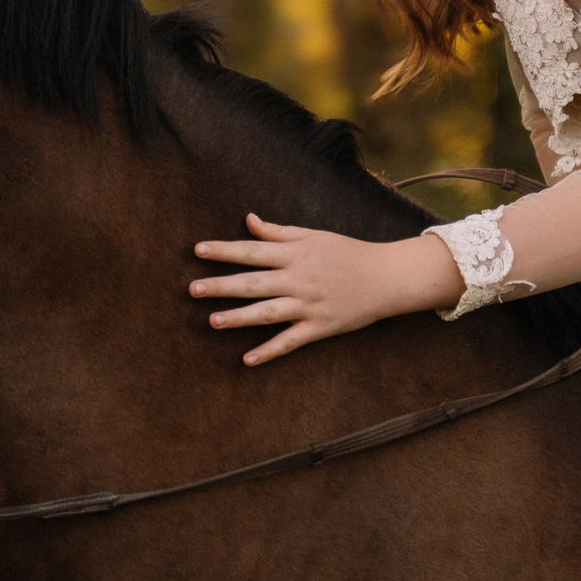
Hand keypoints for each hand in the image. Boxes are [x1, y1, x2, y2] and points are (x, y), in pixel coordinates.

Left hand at [190, 212, 462, 364]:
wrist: (387, 277)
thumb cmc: (348, 253)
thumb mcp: (314, 235)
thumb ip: (278, 232)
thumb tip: (248, 220)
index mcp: (296, 253)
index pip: (253, 250)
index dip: (225, 250)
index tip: (198, 250)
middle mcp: (299, 278)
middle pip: (254, 282)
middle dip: (222, 285)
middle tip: (193, 289)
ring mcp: (309, 305)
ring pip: (268, 312)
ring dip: (239, 317)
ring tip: (212, 321)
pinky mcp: (320, 327)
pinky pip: (290, 341)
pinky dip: (269, 351)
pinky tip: (247, 359)